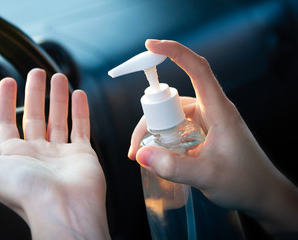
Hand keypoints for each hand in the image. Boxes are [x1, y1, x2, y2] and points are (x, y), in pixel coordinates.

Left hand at [0, 69, 109, 239]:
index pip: (7, 122)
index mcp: (15, 156)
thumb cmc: (27, 192)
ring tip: (59, 77)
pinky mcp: (82, 153)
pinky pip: (81, 127)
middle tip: (37, 73)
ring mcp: (61, 152)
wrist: (63, 207)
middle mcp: (38, 153)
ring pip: (58, 118)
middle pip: (34, 116)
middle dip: (34, 93)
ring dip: (58, 97)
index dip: (5, 101)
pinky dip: (81, 111)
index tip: (8, 81)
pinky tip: (79, 95)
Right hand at [128, 40, 297, 233]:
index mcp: (218, 110)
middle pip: (173, 101)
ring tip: (142, 155)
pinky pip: (176, 130)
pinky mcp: (202, 134)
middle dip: (149, 119)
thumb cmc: (244, 182)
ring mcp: (207, 123)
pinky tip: (157, 157)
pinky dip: (163, 140)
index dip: (175, 52)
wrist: (262, 195)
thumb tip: (142, 154)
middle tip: (136, 147)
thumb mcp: (207, 176)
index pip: (197, 70)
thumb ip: (173, 167)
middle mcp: (211, 111)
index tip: (151, 46)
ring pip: (171, 117)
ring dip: (153, 133)